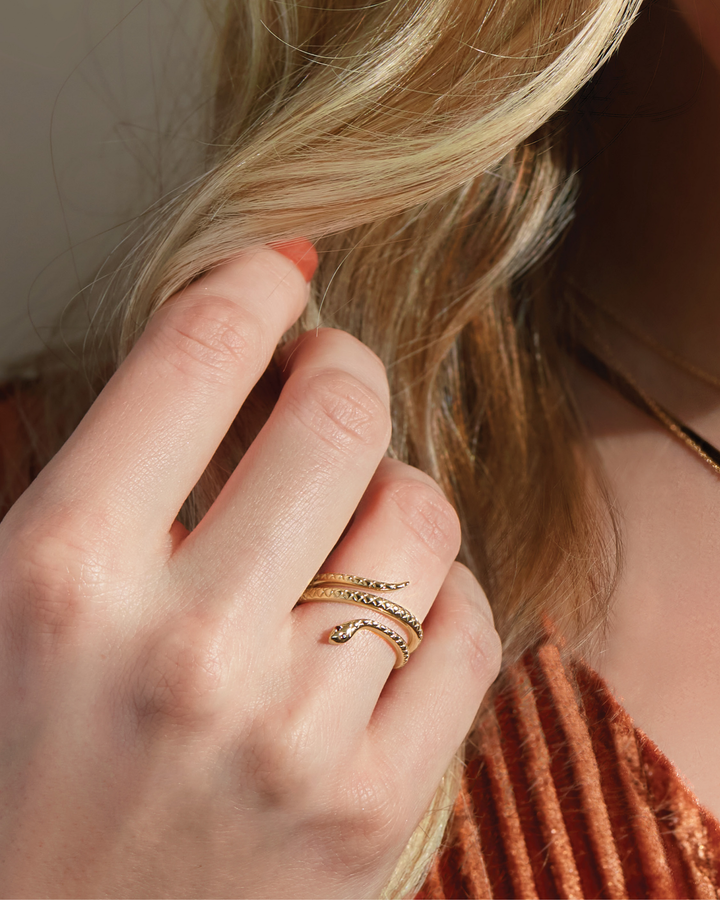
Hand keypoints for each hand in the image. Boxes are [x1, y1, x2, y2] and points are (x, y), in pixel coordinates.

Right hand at [0, 245, 500, 897]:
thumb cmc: (8, 763)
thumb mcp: (4, 595)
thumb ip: (99, 473)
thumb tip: (216, 350)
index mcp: (60, 573)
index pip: (200, 351)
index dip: (254, 284)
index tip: (281, 276)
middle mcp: (183, 652)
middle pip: (339, 416)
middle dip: (342, 366)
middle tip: (329, 373)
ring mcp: (291, 742)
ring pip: (422, 516)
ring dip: (396, 485)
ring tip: (356, 505)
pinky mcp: (368, 817)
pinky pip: (466, 634)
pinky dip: (441, 596)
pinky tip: (392, 608)